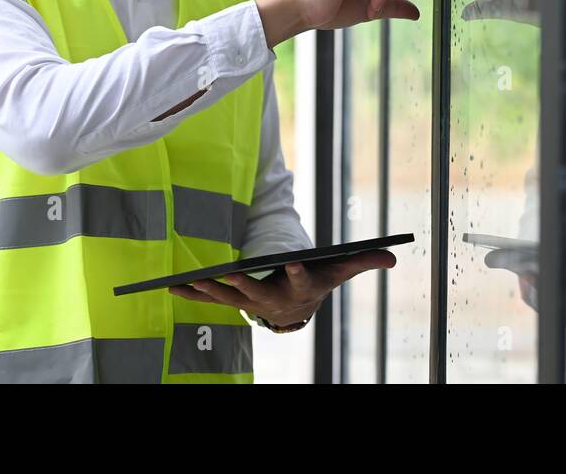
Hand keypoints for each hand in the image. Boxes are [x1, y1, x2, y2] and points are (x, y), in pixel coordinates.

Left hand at [167, 249, 396, 327]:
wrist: (296, 308)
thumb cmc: (317, 280)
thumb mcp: (340, 270)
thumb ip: (363, 261)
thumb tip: (393, 255)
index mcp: (300, 287)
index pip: (302, 279)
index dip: (298, 269)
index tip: (293, 258)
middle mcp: (274, 298)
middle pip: (257, 292)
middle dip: (243, 282)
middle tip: (229, 271)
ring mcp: (251, 302)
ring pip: (229, 297)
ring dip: (211, 290)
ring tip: (192, 280)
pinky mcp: (233, 300)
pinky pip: (210, 298)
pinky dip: (191, 293)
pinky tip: (172, 285)